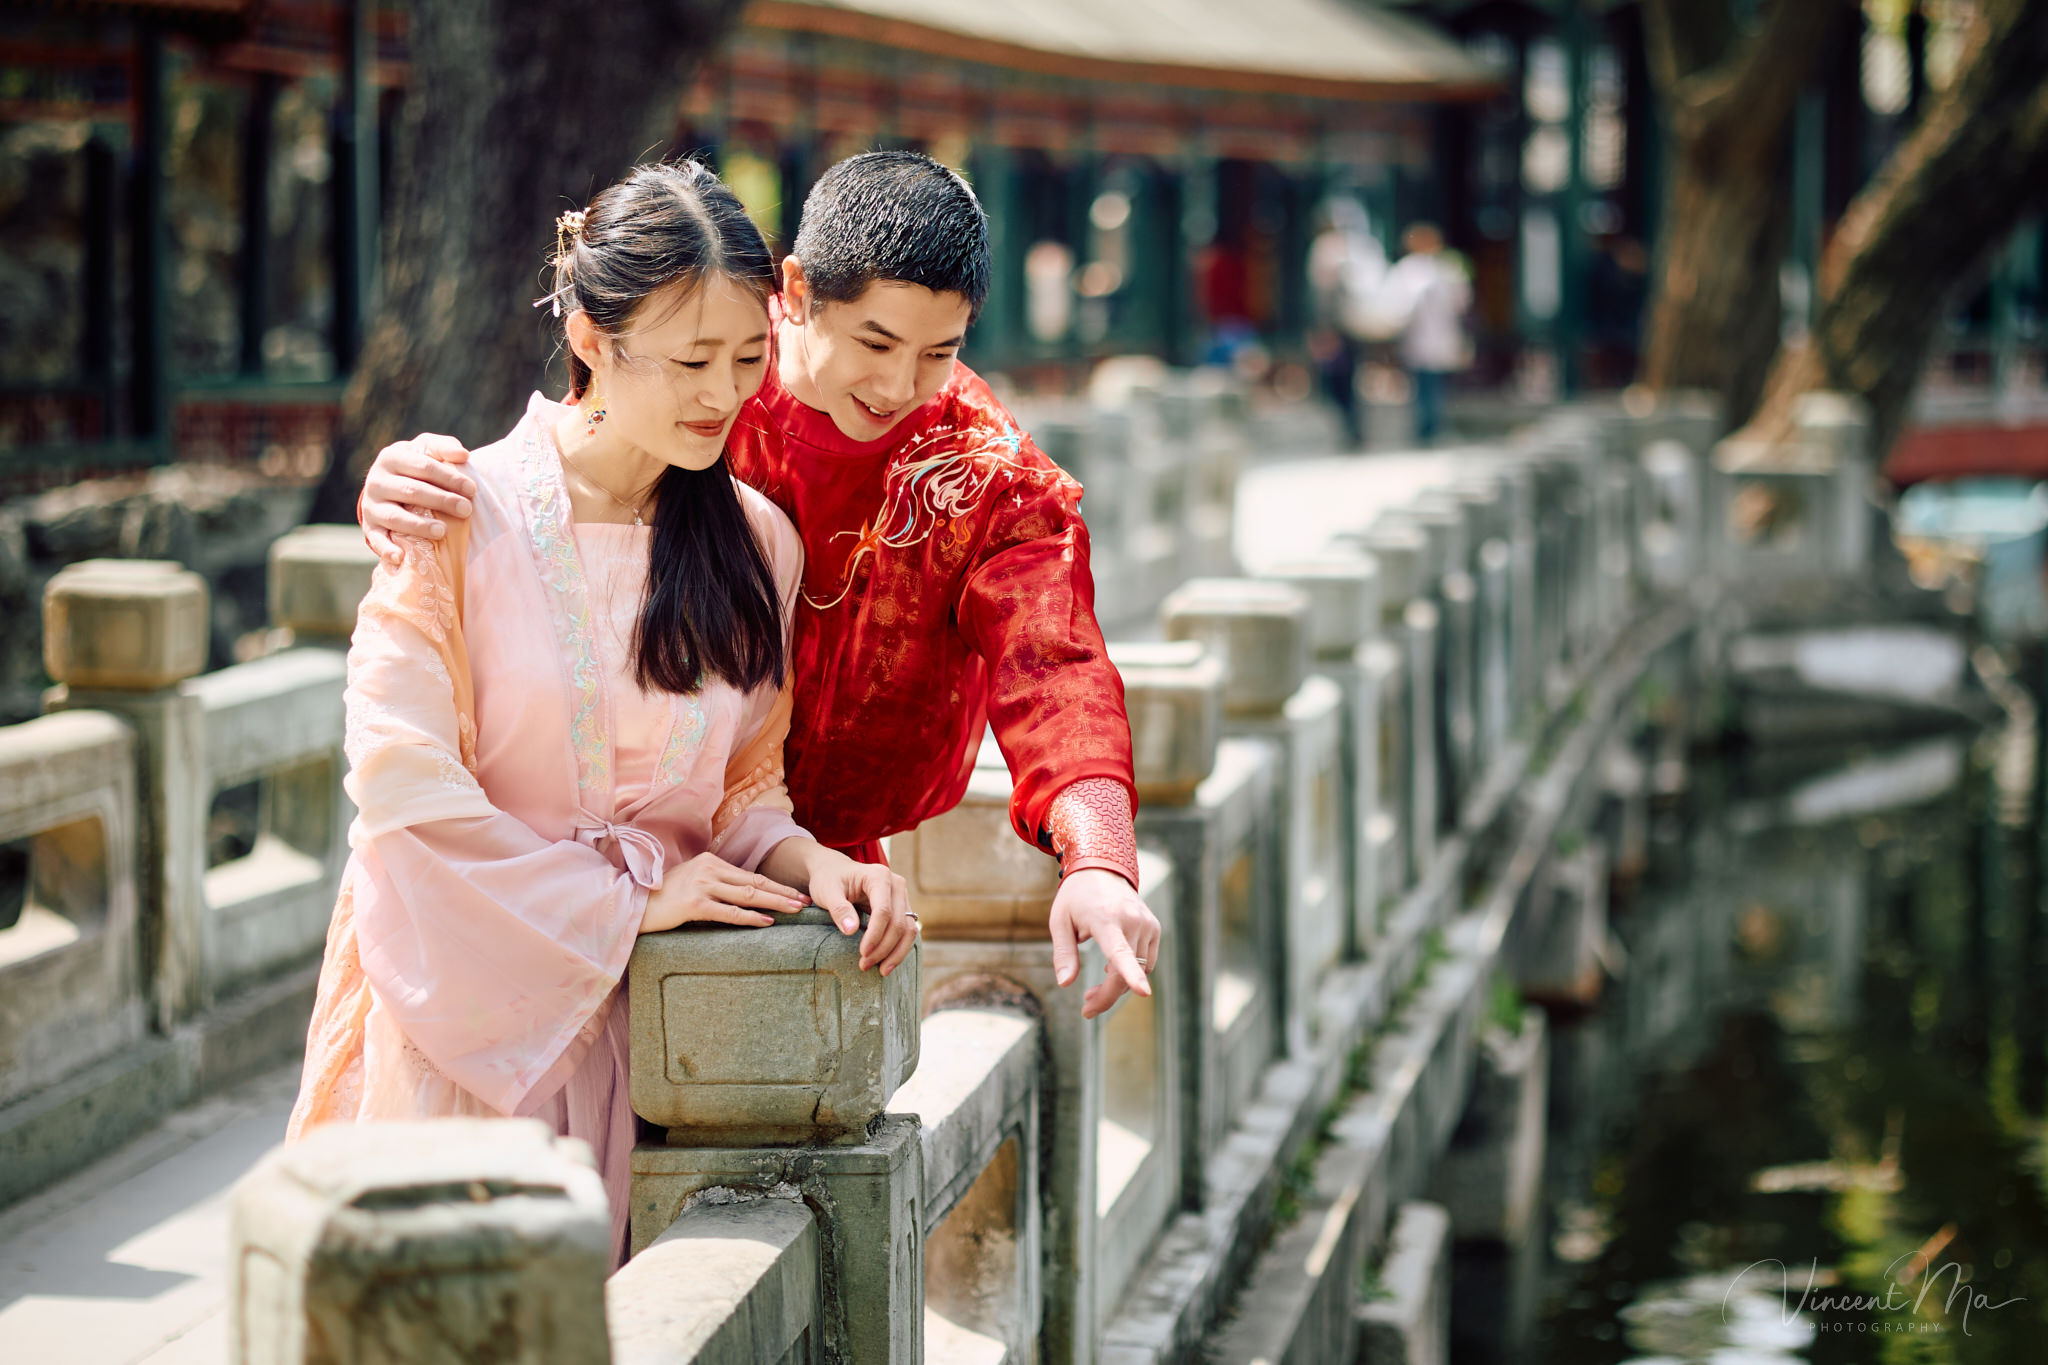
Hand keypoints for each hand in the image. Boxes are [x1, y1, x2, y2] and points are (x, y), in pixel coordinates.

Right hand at [362, 433, 476, 564]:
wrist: (385, 483)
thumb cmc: (414, 465)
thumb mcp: (425, 450)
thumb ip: (443, 448)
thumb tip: (463, 455)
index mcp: (392, 457)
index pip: (424, 467)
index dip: (449, 477)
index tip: (472, 489)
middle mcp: (377, 481)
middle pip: (412, 491)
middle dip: (442, 500)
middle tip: (466, 510)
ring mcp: (371, 505)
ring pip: (395, 517)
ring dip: (419, 526)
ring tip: (443, 531)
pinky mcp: (370, 526)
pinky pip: (377, 540)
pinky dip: (386, 549)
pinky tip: (401, 557)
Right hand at [639, 852, 807, 932]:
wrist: (633, 905)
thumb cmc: (663, 897)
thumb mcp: (692, 882)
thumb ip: (715, 884)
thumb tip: (744, 894)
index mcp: (710, 861)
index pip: (750, 875)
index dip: (775, 885)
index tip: (795, 893)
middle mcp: (708, 869)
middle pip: (754, 883)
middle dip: (782, 892)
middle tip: (805, 901)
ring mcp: (702, 885)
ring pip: (747, 895)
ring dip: (775, 903)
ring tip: (795, 909)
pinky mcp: (694, 904)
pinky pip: (730, 912)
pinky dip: (751, 917)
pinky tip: (767, 921)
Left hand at [769, 842, 917, 975]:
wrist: (835, 871)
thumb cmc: (829, 879)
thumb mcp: (827, 892)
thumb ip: (839, 909)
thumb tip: (851, 931)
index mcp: (879, 876)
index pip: (884, 910)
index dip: (876, 935)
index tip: (863, 954)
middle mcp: (896, 885)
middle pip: (899, 922)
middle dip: (884, 948)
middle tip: (864, 965)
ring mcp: (902, 896)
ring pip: (908, 929)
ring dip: (895, 952)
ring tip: (880, 970)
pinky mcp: (902, 909)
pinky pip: (907, 931)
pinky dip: (898, 949)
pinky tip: (886, 963)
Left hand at [1050, 868, 1160, 1019]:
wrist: (1102, 868)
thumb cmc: (1076, 897)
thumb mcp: (1059, 922)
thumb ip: (1063, 953)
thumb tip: (1065, 984)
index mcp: (1105, 919)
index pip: (1120, 952)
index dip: (1131, 975)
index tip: (1144, 992)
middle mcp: (1131, 921)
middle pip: (1124, 973)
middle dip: (1106, 997)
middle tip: (1087, 1009)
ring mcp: (1146, 924)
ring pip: (1137, 971)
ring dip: (1117, 986)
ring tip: (1093, 989)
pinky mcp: (1155, 927)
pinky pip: (1146, 962)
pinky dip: (1131, 971)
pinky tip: (1111, 967)